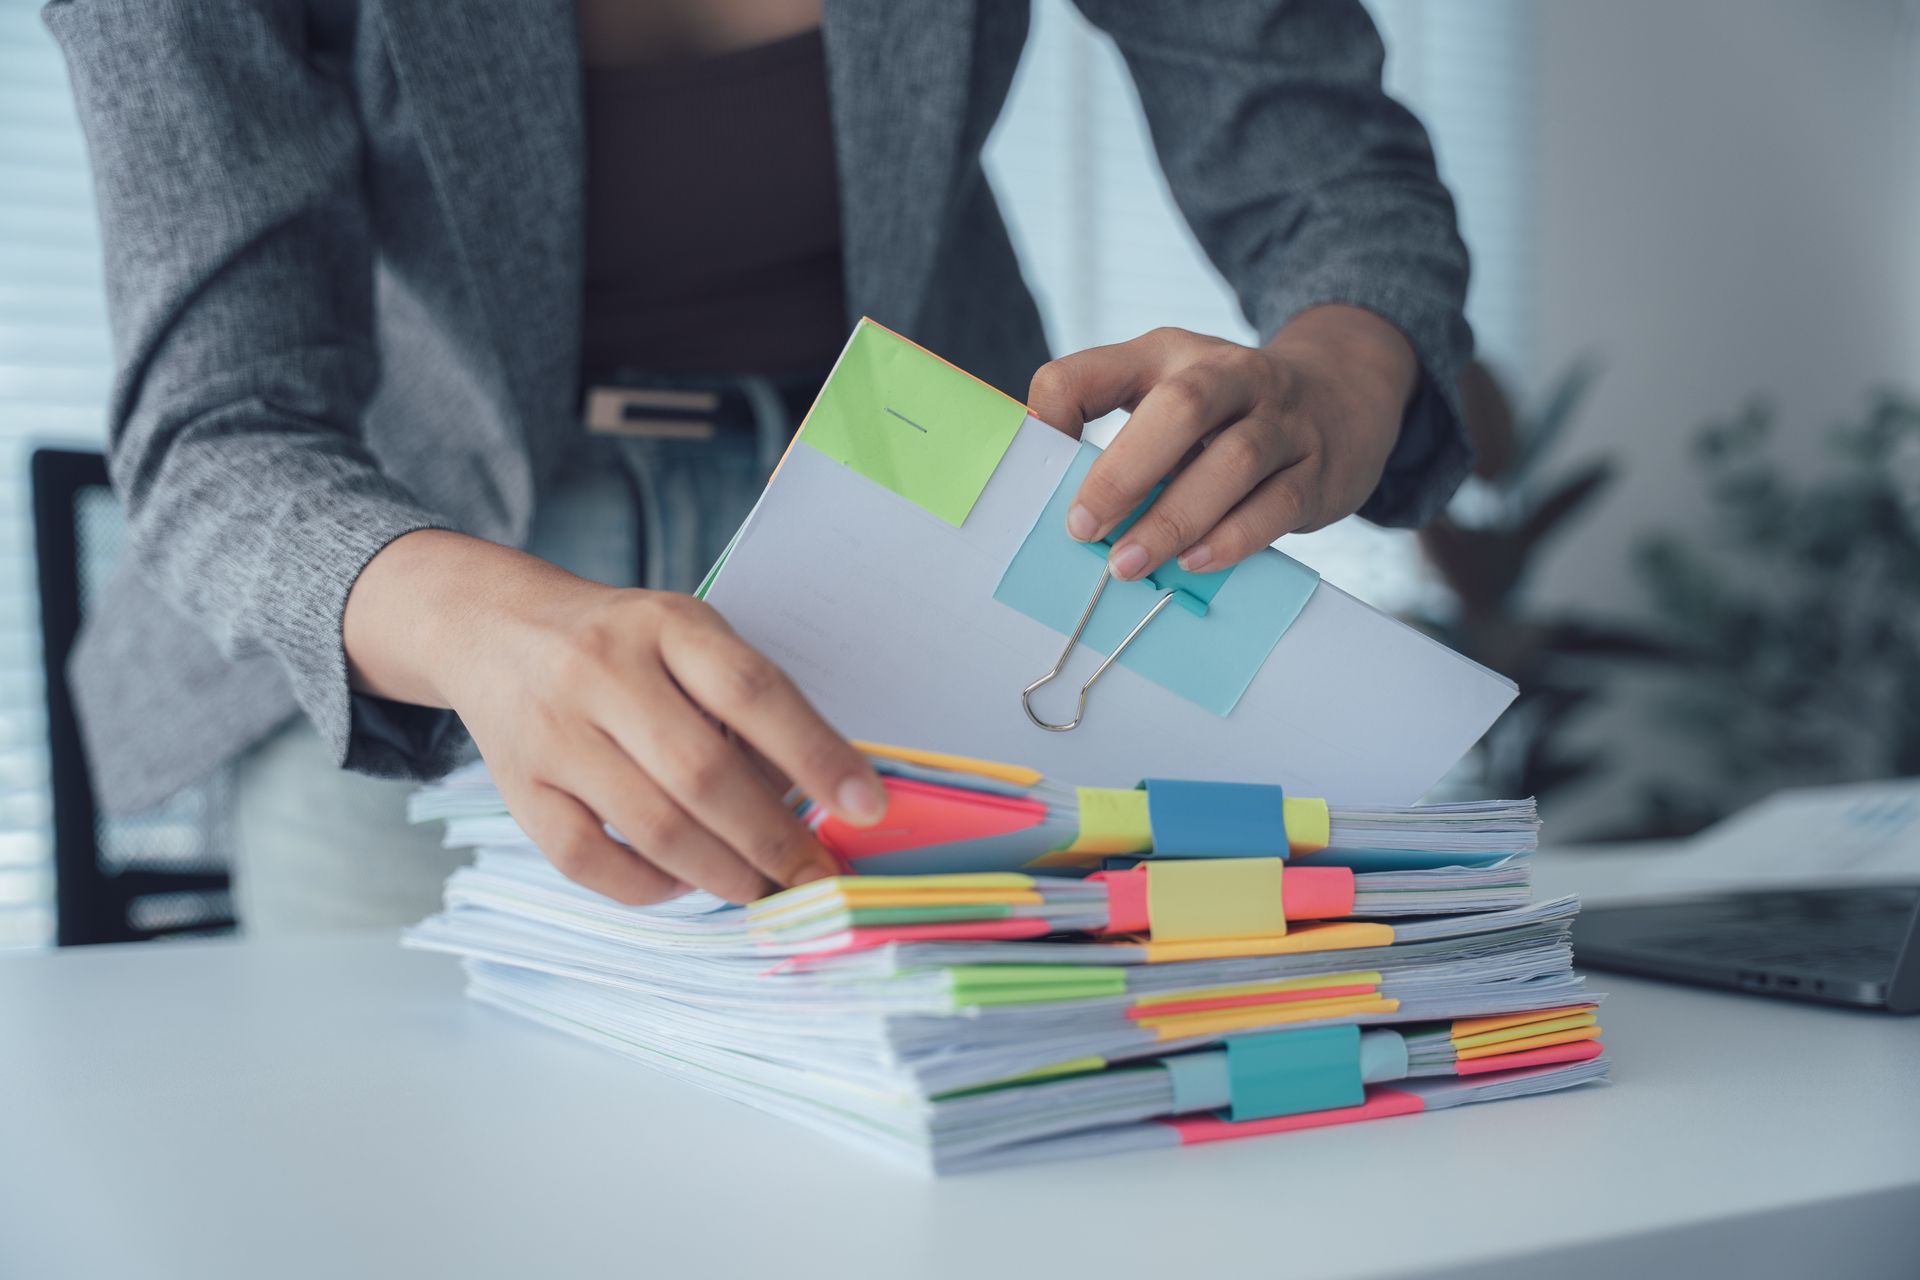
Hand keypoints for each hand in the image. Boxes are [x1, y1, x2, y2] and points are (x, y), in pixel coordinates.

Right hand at [343, 532, 884, 904]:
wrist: (493, 627)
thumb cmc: (621, 642)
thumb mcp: (686, 635)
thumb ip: (743, 699)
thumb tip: (816, 795)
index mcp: (665, 624)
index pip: (753, 691)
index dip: (816, 754)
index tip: (866, 807)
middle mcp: (604, 672)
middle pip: (704, 773)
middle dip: (774, 839)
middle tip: (816, 877)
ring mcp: (554, 732)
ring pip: (653, 826)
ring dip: (722, 873)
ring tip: (761, 887)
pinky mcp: (517, 787)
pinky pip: (587, 858)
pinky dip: (645, 884)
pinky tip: (681, 882)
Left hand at [1027, 304, 1418, 579]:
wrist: (1343, 394)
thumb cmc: (1225, 410)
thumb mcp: (1164, 393)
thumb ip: (1108, 427)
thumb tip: (1048, 491)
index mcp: (1166, 355)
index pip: (1090, 372)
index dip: (1055, 416)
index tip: (1038, 470)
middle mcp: (1230, 374)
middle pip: (1181, 407)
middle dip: (1125, 472)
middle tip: (1084, 528)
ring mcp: (1282, 419)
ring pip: (1235, 460)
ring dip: (1174, 518)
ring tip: (1129, 564)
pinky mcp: (1318, 468)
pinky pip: (1279, 503)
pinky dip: (1233, 538)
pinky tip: (1194, 563)